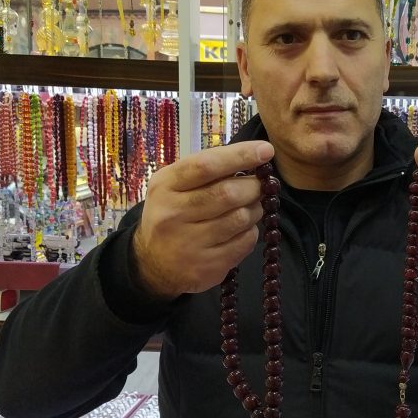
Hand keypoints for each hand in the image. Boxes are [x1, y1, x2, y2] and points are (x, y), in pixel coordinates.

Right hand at [133, 140, 275, 299]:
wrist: (152, 264)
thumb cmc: (170, 215)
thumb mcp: (173, 187)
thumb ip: (205, 172)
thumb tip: (251, 159)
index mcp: (165, 186)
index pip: (207, 165)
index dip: (240, 155)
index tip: (266, 150)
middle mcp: (173, 214)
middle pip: (228, 193)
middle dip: (254, 187)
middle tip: (260, 186)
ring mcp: (190, 243)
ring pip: (240, 218)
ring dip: (255, 209)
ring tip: (250, 208)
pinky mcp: (207, 266)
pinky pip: (245, 242)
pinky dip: (251, 232)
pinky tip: (242, 230)